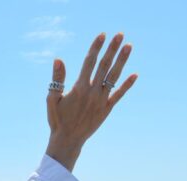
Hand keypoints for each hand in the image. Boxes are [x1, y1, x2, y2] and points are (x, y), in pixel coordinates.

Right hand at [45, 32, 137, 171]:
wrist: (68, 140)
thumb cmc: (57, 119)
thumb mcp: (52, 99)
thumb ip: (57, 79)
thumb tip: (58, 60)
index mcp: (78, 88)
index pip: (89, 62)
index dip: (96, 47)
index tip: (102, 35)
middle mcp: (92, 92)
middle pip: (104, 65)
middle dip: (112, 49)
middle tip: (120, 35)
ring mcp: (101, 100)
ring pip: (114, 76)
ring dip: (122, 60)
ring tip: (129, 46)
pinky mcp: (106, 109)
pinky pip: (119, 94)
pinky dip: (127, 85)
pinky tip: (135, 74)